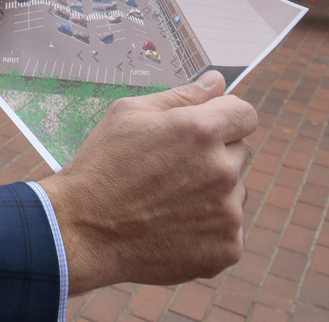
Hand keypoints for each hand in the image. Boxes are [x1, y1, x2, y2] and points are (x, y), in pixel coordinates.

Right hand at [38, 72, 255, 291]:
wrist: (83, 231)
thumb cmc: (102, 166)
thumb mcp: (129, 114)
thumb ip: (182, 95)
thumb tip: (217, 81)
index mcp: (202, 131)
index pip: (245, 114)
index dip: (226, 117)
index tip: (207, 130)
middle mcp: (222, 171)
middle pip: (241, 153)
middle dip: (216, 155)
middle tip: (174, 169)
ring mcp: (228, 214)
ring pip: (235, 194)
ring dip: (214, 194)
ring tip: (169, 202)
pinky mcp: (226, 249)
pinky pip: (230, 230)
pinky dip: (209, 230)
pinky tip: (174, 227)